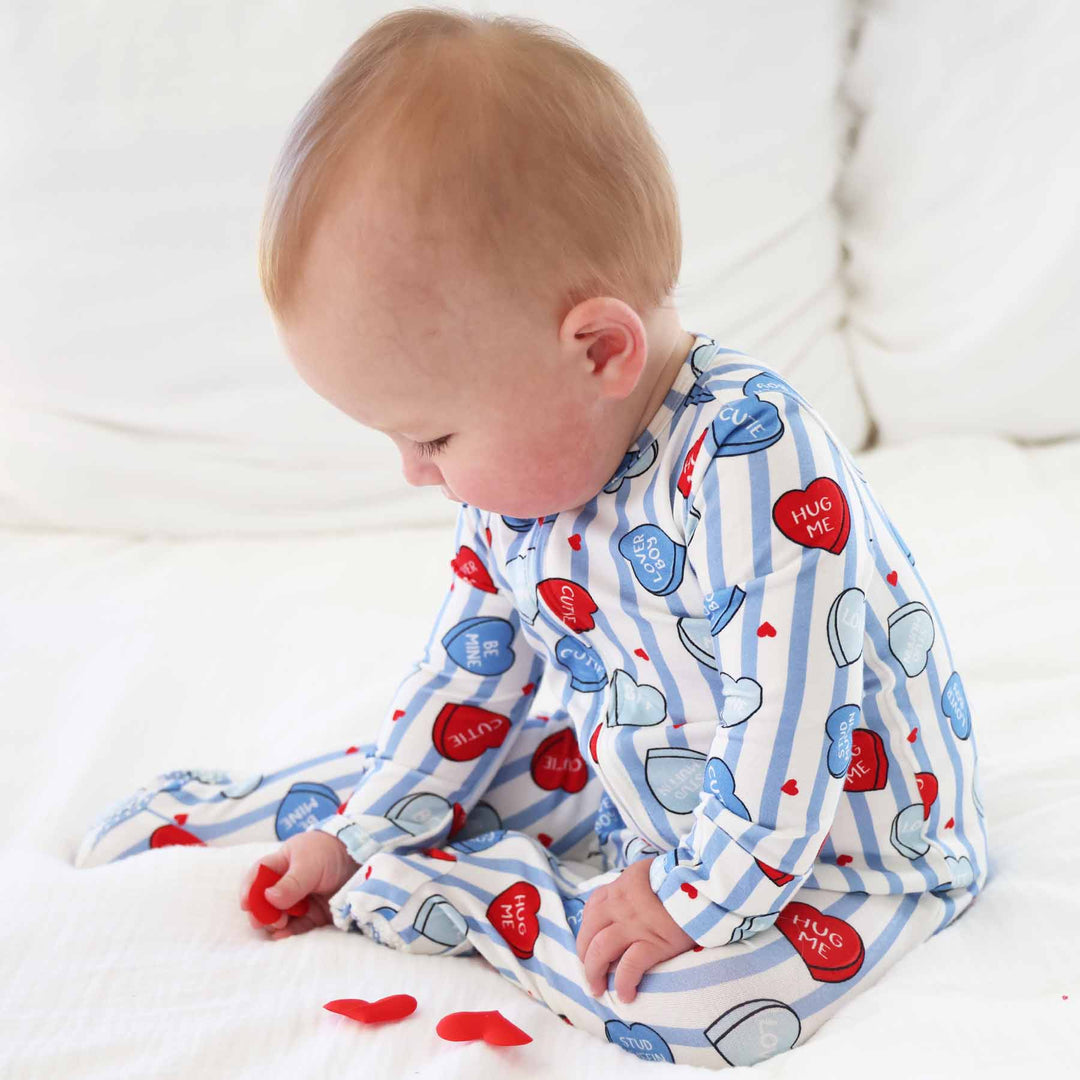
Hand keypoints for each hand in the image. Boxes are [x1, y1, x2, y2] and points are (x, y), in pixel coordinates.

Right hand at [239, 829, 359, 939]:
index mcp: (281, 864)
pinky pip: (297, 927)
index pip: (258, 876)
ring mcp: (300, 900)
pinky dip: (288, 932)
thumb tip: (269, 899)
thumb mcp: (309, 863)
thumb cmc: (330, 852)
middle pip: (265, 902)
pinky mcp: (314, 915)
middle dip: (262, 912)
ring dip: (275, 923)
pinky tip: (282, 935)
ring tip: (278, 925)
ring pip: (279, 916)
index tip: (246, 904)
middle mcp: (287, 884)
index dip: (249, 890)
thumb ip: (291, 882)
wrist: (361, 859)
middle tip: (265, 920)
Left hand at [575, 857, 697, 1003]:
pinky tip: (626, 995)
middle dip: (584, 956)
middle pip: (589, 933)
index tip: (590, 946)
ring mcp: (634, 924)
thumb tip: (630, 901)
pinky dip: (623, 983)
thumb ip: (636, 887)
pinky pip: (629, 967)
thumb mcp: (651, 875)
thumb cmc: (681, 881)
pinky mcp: (653, 943)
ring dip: (594, 973)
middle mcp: (620, 904)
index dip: (587, 931)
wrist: (705, 886)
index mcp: (620, 886)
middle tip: (590, 974)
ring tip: (598, 989)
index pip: (592, 909)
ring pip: (600, 951)